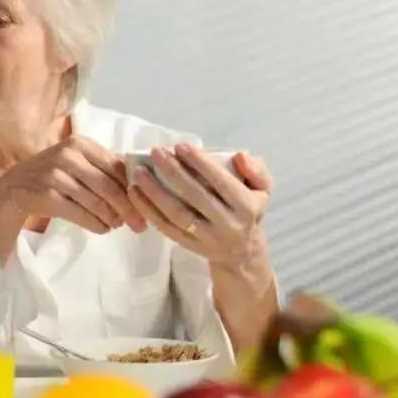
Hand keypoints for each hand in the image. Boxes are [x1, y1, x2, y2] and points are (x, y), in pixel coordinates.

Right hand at [0, 135, 146, 234]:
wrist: (13, 187)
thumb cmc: (53, 174)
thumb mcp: (77, 162)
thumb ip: (104, 167)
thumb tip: (142, 181)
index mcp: (81, 144)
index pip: (117, 167)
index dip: (135, 188)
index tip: (147, 205)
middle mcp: (68, 156)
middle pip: (109, 187)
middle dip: (128, 208)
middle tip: (140, 225)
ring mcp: (55, 175)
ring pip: (96, 202)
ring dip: (112, 218)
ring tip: (118, 226)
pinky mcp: (46, 196)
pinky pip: (79, 214)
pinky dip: (95, 224)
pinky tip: (102, 229)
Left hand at [127, 144, 272, 269]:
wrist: (242, 252)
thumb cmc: (248, 209)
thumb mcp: (263, 189)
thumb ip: (256, 169)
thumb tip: (240, 155)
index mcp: (247, 207)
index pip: (222, 182)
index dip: (200, 163)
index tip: (180, 146)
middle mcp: (227, 224)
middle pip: (196, 196)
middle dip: (174, 172)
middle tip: (157, 152)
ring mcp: (205, 237)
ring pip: (176, 214)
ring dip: (154, 191)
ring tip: (139, 171)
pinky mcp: (187, 245)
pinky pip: (164, 227)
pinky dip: (147, 209)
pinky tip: (134, 191)